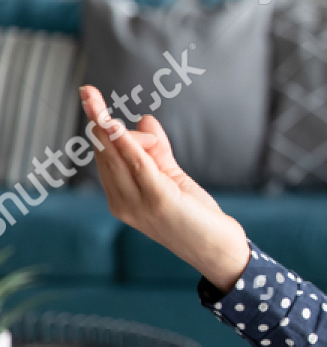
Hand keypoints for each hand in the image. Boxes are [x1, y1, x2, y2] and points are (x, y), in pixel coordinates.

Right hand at [79, 86, 250, 292]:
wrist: (218, 250)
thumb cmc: (196, 217)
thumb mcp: (173, 178)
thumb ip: (158, 151)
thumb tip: (145, 118)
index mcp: (121, 199)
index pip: (105, 157)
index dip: (106, 129)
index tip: (89, 96)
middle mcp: (122, 202)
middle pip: (106, 152)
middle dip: (106, 124)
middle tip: (108, 106)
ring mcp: (137, 202)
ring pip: (116, 154)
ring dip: (107, 125)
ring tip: (90, 96)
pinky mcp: (158, 198)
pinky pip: (137, 163)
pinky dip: (124, 142)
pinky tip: (112, 124)